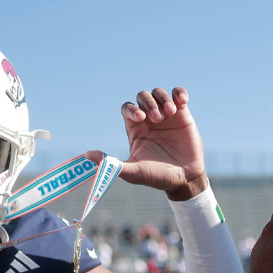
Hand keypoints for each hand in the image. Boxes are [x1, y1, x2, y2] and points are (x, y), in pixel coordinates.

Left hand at [86, 86, 205, 201]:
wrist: (184, 179)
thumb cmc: (157, 177)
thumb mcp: (134, 172)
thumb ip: (113, 165)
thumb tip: (88, 155)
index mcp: (135, 129)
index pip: (127, 108)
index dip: (132, 109)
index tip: (141, 118)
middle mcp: (149, 119)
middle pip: (142, 97)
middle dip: (148, 103)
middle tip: (157, 118)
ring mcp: (166, 115)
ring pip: (159, 93)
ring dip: (163, 98)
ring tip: (171, 112)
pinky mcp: (183, 114)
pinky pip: (178, 95)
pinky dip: (179, 93)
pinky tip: (182, 101)